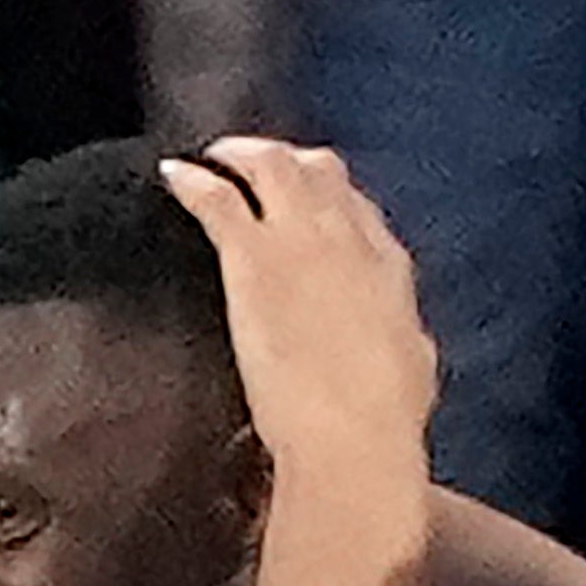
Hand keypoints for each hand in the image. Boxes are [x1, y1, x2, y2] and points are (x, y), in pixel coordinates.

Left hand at [157, 140, 438, 512]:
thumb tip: (399, 340)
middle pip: (319, 170)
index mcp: (387, 267)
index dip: (331, 198)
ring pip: (272, 165)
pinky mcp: (252, 258)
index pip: (358, 209)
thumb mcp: (411, 365)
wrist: (352, 432)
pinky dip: (194, 180)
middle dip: (292, 160)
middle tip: (263, 164)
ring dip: (240, 153)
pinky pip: (218, 198)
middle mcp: (346, 238)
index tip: (312, 202)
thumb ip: (399, 337)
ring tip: (217, 154)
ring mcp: (299, 240)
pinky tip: (174, 175)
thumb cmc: (386, 417)